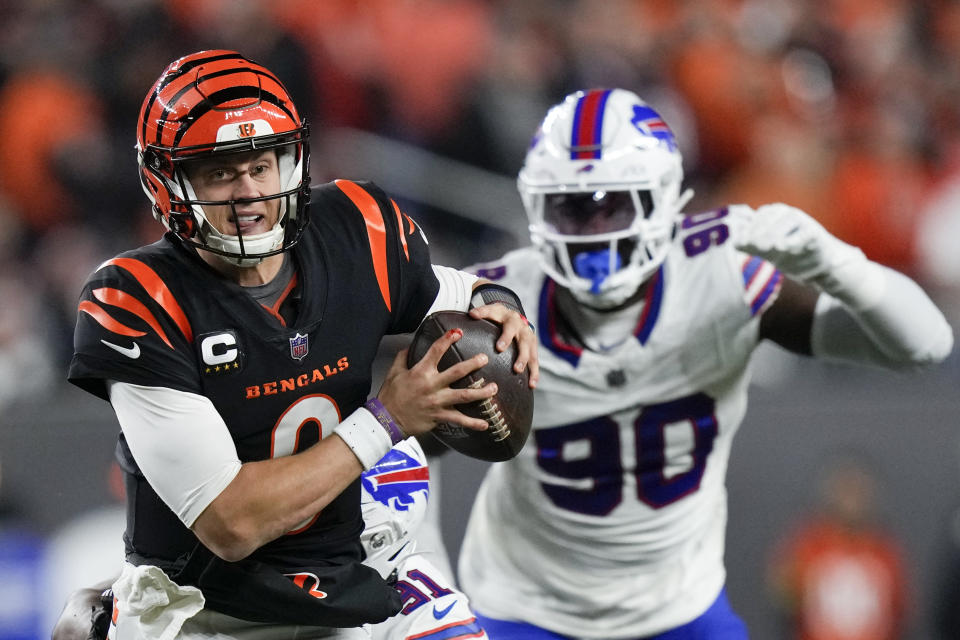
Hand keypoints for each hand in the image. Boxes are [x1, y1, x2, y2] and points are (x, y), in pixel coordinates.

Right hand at [377, 328, 496, 435]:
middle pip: (457, 372)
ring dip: (481, 392)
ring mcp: (437, 402)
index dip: (447, 339)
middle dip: (473, 364)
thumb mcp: (394, 373)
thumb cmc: (390, 396)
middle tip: (484, 358)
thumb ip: (403, 358)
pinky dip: (473, 423)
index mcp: (421, 372)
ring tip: (494, 388)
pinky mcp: (439, 416)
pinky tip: (485, 423)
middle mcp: (431, 385)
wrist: (386, 420)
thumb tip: (409, 346)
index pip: (436, 351)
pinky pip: (459, 420)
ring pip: (463, 396)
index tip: (458, 332)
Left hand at [469, 303, 538, 387]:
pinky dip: (534, 373)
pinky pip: (535, 361)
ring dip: (528, 366)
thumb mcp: (491, 311)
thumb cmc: (498, 316)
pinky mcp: (533, 348)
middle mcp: (523, 329)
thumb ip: (482, 312)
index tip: (499, 348)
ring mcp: (529, 338)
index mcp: (511, 320)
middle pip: (524, 342)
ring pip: (532, 353)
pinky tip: (532, 384)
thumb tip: (471, 314)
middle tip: (516, 368)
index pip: (509, 327)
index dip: (506, 337)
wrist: (512, 316)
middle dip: (521, 356)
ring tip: (524, 379)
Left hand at [728, 203, 862, 284]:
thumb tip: (734, 243)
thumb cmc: (787, 252)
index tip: (739, 243)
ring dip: (776, 232)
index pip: (758, 218)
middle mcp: (788, 214)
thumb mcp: (765, 250)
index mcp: (773, 215)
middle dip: (760, 231)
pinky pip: (806, 233)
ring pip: (789, 221)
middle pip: (772, 217)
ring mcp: (803, 222)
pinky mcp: (816, 233)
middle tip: (752, 245)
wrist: (816, 264)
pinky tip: (784, 247)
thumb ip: (749, 246)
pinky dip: (795, 239)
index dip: (747, 230)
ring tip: (767, 247)